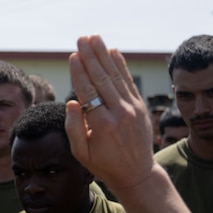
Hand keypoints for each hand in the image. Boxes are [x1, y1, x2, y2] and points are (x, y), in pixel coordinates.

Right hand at [65, 35, 155, 191]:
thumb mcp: (81, 152)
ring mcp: (133, 108)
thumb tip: (72, 101)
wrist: (137, 174)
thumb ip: (73, 127)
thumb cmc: (104, 164)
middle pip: (102, 78)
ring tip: (95, 38)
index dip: (80, 72)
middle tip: (82, 38)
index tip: (74, 55)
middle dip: (91, 56)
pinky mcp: (140, 107)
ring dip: (105, 55)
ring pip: (116, 76)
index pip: (88, 91)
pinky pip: (129, 82)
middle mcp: (119, 113)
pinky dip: (121, 65)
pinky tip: (114, 52)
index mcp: (102, 124)